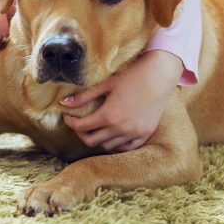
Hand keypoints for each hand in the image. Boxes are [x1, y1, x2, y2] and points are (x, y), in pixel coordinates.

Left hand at [61, 51, 183, 151]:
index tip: (68, 116)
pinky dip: (117, 143)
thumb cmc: (132, 76)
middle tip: (80, 124)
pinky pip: (126, 147)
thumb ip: (84, 96)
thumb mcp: (106, 84)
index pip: (81, 127)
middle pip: (92, 141)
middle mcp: (120, 128)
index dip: (70, 122)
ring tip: (97, 127)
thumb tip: (64, 103)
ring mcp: (134, 133)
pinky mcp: (144, 134)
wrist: (160, 76)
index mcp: (108, 115)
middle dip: (81, 133)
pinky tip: (114, 133)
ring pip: (108, 146)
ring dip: (99, 138)